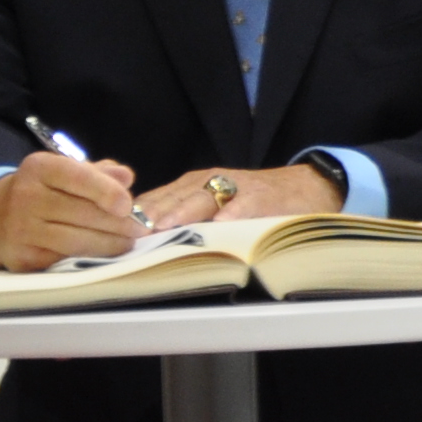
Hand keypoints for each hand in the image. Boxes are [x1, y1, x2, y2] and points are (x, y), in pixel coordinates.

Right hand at [0, 148, 141, 267]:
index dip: (105, 191)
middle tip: (141, 228)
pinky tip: (105, 255)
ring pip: (76, 242)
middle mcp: (26, 197)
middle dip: (117, 223)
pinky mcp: (22, 258)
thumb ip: (98, 173)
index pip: (76, 177)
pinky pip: (64, 260)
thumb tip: (126, 178)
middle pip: (81, 213)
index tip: (128, 205)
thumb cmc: (44, 192)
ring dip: (109, 245)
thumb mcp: (65, 172)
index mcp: (39, 168)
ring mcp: (21, 230)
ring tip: (128, 243)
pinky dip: (89, 259)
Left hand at [130, 160, 342, 230]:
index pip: (157, 199)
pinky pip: (245, 204)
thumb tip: (143, 239)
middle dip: (153, 215)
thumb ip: (183, 216)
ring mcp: (236, 187)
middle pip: (174, 198)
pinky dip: (233, 214)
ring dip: (183, 213)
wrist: (305, 187)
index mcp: (193, 185)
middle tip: (133, 233)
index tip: (116, 233)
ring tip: (167, 228)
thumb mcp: (214, 204)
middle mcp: (210, 182)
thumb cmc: (252, 201)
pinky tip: (222, 225)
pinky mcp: (262, 196)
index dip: (137, 215)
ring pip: (203, 198)